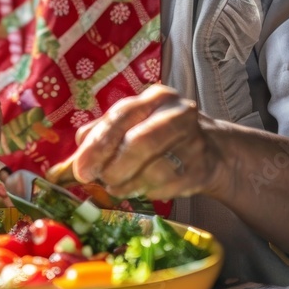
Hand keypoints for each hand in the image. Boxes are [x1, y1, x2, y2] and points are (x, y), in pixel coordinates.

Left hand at [70, 85, 226, 200]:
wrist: (213, 151)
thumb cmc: (162, 135)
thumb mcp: (134, 123)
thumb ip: (104, 131)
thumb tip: (76, 148)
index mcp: (156, 97)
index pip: (121, 116)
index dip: (98, 144)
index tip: (81, 169)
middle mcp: (177, 114)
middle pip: (140, 142)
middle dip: (113, 167)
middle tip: (98, 180)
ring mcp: (193, 142)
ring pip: (152, 170)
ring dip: (127, 184)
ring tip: (116, 186)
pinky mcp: (201, 169)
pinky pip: (165, 187)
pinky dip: (145, 192)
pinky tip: (140, 188)